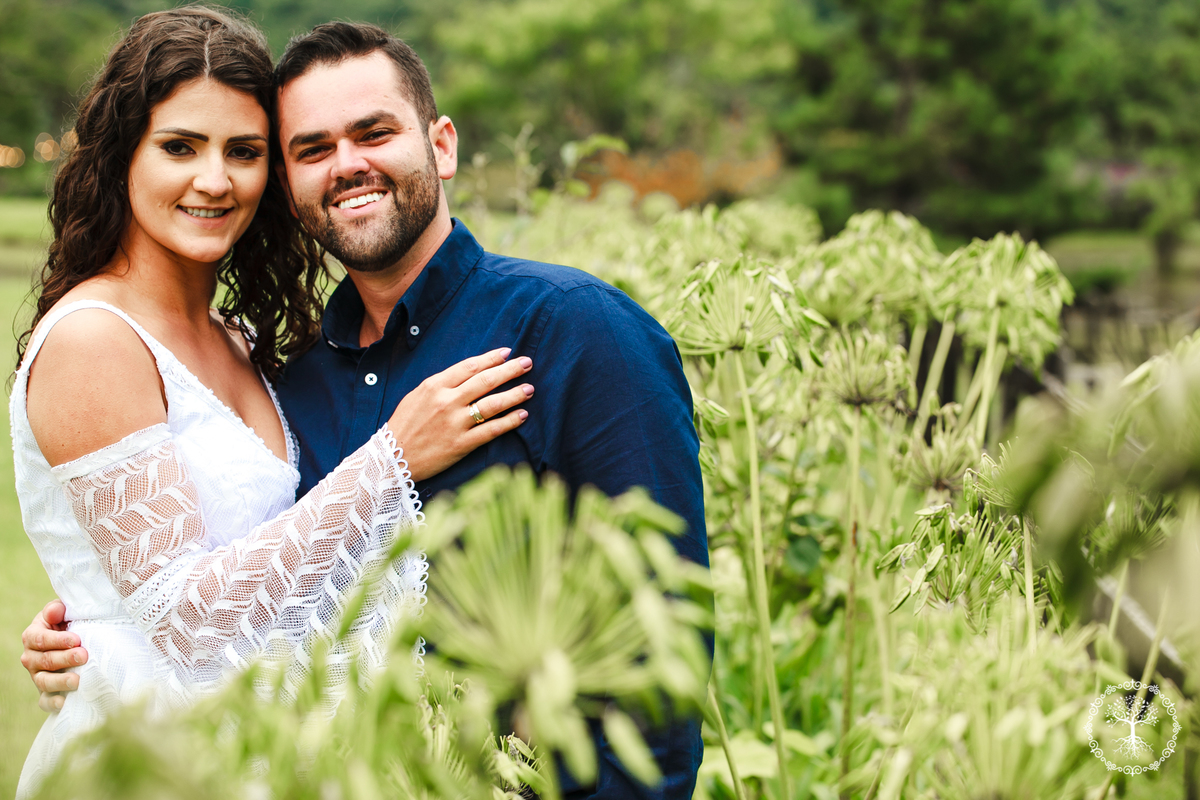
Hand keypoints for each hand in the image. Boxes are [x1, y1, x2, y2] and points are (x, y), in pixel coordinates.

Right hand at [20, 600, 86, 711]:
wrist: (75, 643)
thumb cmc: (69, 623)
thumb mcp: (63, 612)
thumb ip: (57, 609)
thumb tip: (55, 611)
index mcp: (33, 636)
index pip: (40, 639)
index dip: (58, 640)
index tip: (76, 640)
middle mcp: (31, 658)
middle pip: (44, 661)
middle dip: (64, 659)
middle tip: (84, 656)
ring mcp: (37, 676)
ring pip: (44, 681)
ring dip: (60, 682)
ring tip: (77, 680)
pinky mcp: (46, 693)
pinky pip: (45, 701)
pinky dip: (53, 703)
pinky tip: (65, 703)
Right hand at [388, 347, 533, 480]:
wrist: (391, 459)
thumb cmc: (405, 425)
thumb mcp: (417, 396)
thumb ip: (442, 384)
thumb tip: (470, 372)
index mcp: (434, 386)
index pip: (469, 367)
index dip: (491, 358)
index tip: (507, 352)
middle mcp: (446, 402)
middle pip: (485, 381)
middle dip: (510, 370)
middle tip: (527, 363)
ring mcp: (455, 423)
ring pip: (492, 404)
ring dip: (514, 394)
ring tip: (530, 389)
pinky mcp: (461, 445)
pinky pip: (491, 431)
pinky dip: (509, 422)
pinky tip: (522, 415)